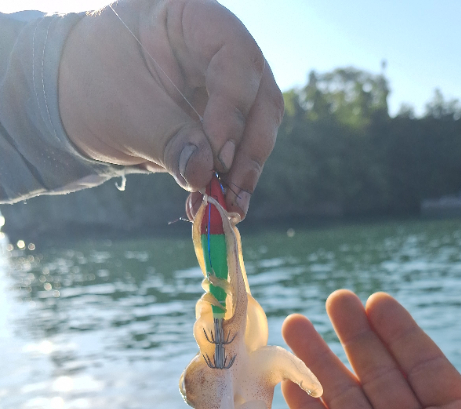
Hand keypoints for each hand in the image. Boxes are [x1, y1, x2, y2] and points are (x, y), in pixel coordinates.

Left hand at [58, 0, 283, 217]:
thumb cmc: (92, 82)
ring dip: (246, 173)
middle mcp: (218, 50)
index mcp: (191, 19)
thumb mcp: (125, 110)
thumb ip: (169, 139)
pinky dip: (231, 182)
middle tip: (231, 193)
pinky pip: (240, 152)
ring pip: (258, 128)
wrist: (73, 98)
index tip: (218, 155)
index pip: (235, 55)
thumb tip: (206, 175)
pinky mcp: (222, 122)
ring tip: (227, 208)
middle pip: (259, 97)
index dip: (233, 107)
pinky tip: (219, 206)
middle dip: (248, 151)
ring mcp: (225, 87)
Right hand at [282, 290, 460, 408]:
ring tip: (296, 322)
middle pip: (378, 372)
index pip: (423, 363)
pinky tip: (290, 376)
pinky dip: (305, 404)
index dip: (400, 332)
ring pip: (343, 396)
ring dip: (320, 360)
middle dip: (355, 336)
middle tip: (335, 299)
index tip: (377, 301)